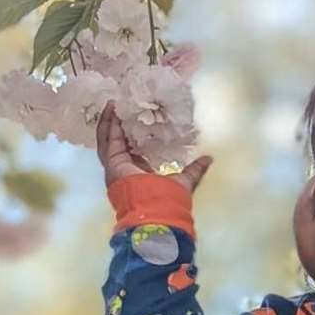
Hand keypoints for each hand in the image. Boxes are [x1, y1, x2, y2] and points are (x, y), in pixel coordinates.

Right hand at [96, 99, 212, 190]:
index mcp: (140, 175)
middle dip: (118, 125)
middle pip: (117, 143)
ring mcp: (116, 167)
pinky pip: (106, 138)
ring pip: (108, 139)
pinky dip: (107, 123)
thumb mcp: (185, 180)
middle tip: (123, 106)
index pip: (134, 150)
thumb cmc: (169, 200)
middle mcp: (125, 170)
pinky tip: (112, 107)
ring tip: (114, 102)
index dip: (134, 134)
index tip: (139, 118)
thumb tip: (208, 159)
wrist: (157, 211)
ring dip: (110, 121)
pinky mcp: (112, 161)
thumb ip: (195, 169)